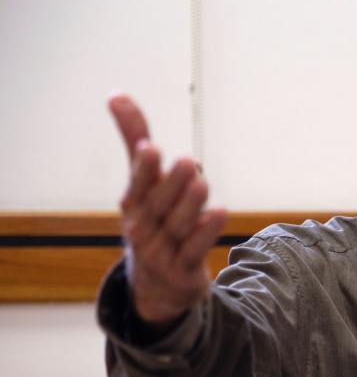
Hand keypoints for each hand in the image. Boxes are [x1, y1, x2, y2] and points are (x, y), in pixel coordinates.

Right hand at [109, 93, 227, 326]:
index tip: (150, 148)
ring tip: (201, 182)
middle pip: (158, 205)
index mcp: (134, 204)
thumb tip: (117, 94)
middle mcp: (144, 227)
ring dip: (189, 204)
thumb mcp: (144, 182)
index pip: (137, 184)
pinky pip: (195, 249)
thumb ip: (134, 139)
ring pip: (178, 226)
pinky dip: (206, 232)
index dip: (143, 168)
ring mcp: (163, 251)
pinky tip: (220, 213)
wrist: (159, 282)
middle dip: (170, 183)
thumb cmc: (153, 219)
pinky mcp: (184, 268)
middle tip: (185, 161)